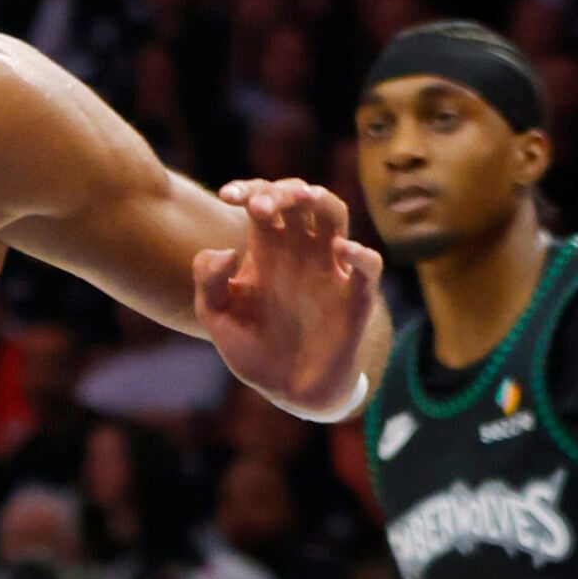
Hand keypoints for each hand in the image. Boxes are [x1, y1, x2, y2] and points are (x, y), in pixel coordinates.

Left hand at [198, 178, 382, 416]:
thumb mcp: (217, 314)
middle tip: (258, 206)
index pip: (264, 201)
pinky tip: (339, 250)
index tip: (228, 196)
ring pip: (336, 216)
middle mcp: (301, 251)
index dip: (249, 189)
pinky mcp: (355, 297)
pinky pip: (368, 266)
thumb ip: (209, 281)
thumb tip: (225, 250)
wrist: (285, 389)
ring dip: (322, 201)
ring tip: (302, 199)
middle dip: (281, 192)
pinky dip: (360, 254)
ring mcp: (330, 270)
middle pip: (301, 199)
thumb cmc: (251, 347)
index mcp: (268, 249)